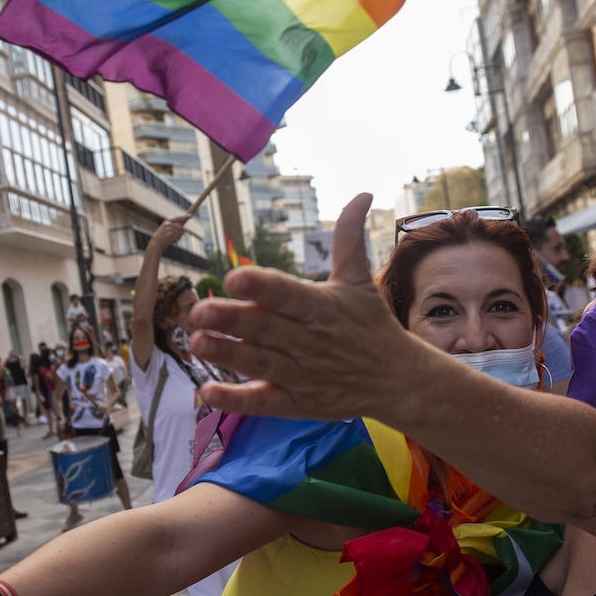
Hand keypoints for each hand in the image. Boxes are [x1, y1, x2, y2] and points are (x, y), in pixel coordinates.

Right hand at [150, 215, 190, 251]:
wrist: (156, 244)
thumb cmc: (163, 237)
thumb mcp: (168, 230)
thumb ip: (175, 227)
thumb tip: (183, 225)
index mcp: (167, 221)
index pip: (178, 218)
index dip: (184, 217)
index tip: (191, 216)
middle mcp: (168, 223)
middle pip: (181, 226)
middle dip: (181, 232)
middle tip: (177, 237)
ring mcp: (168, 228)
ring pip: (180, 231)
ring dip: (178, 236)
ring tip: (173, 239)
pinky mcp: (169, 233)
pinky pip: (178, 235)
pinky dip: (177, 238)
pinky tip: (173, 241)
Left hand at [189, 193, 427, 420]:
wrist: (399, 380)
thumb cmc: (372, 325)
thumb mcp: (360, 280)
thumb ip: (348, 238)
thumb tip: (361, 193)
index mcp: (320, 306)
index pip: (287, 293)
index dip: (260, 286)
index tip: (233, 277)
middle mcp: (308, 340)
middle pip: (264, 328)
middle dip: (231, 319)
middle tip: (198, 310)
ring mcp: (302, 373)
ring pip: (259, 363)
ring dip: (227, 354)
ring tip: (197, 342)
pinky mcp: (297, 402)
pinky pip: (265, 402)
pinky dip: (237, 399)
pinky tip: (208, 391)